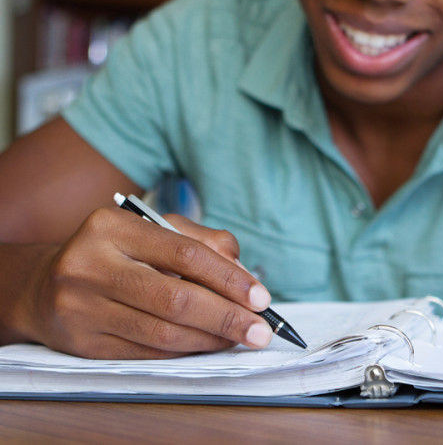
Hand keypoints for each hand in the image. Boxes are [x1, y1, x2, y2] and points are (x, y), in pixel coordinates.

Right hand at [18, 207, 272, 358]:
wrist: (45, 284)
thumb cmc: (114, 252)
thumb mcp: (154, 230)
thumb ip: (203, 243)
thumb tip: (243, 274)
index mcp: (111, 227)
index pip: (185, 254)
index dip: (229, 279)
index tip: (261, 298)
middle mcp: (90, 265)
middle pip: (176, 299)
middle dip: (227, 317)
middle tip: (259, 330)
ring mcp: (82, 307)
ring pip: (164, 333)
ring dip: (210, 339)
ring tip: (238, 338)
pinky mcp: (84, 343)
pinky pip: (148, 353)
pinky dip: (185, 351)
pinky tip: (206, 345)